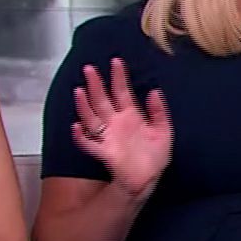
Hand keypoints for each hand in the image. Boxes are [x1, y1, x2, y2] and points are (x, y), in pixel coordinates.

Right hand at [73, 57, 172, 199]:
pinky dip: (81, 137)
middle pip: (102, 100)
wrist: (150, 179)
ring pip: (92, 118)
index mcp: (131, 116)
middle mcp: (116, 123)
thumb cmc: (155, 156)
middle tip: (89, 69)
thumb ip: (159, 111)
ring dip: (84, 105)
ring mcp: (109, 137)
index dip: (119, 77)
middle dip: (96, 84)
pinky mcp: (105, 153)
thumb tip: (155, 91)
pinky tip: (76, 127)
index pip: (122, 92)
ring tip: (79, 91)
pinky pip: (89, 144)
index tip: (116, 61)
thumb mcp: (164, 131)